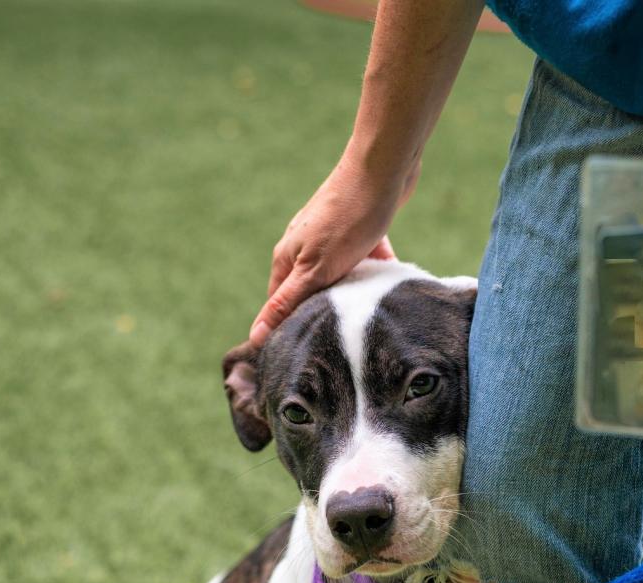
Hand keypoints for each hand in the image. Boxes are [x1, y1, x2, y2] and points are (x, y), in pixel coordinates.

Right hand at [249, 149, 419, 343]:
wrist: (383, 169)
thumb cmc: (347, 220)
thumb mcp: (314, 271)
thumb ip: (286, 303)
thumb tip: (255, 336)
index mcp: (287, 258)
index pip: (279, 304)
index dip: (287, 329)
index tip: (302, 352)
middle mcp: (305, 246)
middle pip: (308, 292)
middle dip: (322, 314)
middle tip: (338, 339)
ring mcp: (331, 236)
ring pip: (337, 278)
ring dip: (350, 294)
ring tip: (365, 316)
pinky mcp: (357, 229)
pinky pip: (363, 260)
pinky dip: (373, 273)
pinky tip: (388, 286)